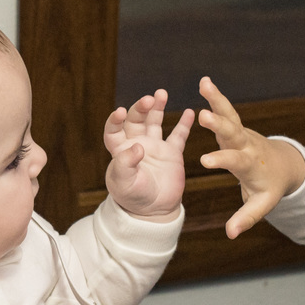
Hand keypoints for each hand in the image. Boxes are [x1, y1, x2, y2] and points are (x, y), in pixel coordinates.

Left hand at [103, 88, 193, 219]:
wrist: (154, 210)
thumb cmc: (133, 197)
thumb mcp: (124, 183)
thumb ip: (125, 164)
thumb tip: (136, 147)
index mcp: (120, 150)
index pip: (114, 129)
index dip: (115, 119)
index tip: (121, 112)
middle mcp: (137, 144)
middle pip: (136, 119)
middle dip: (141, 108)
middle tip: (150, 99)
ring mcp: (155, 146)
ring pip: (155, 121)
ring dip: (158, 107)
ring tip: (161, 94)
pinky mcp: (172, 153)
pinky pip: (178, 135)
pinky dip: (184, 124)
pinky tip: (190, 112)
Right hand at [198, 76, 304, 237]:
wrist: (284, 166)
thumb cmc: (270, 187)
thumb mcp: (261, 205)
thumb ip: (246, 218)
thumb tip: (231, 234)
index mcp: (250, 164)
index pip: (235, 161)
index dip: (222, 160)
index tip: (205, 161)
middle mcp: (247, 145)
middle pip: (233, 133)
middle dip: (219, 125)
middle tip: (204, 116)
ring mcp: (242, 133)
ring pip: (230, 116)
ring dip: (217, 101)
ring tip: (205, 83)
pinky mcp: (237, 126)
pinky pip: (226, 110)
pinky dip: (217, 97)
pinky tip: (205, 82)